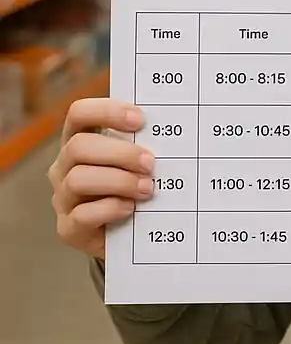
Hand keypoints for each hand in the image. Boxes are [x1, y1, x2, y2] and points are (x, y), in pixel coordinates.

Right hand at [48, 98, 153, 259]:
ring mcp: (63, 198)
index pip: (79, 114)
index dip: (106, 111)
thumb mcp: (139, 160)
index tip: (140, 119)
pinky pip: (82, 215)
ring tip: (147, 188)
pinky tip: (131, 208)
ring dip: (118, 181)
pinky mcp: (68, 228)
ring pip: (78, 180)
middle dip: (120, 153)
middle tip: (150, 162)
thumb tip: (173, 125)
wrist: (131, 232)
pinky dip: (110, 209)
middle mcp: (65, 166)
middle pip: (79, 146)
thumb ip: (145, 142)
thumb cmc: (137, 185)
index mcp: (81, 140)